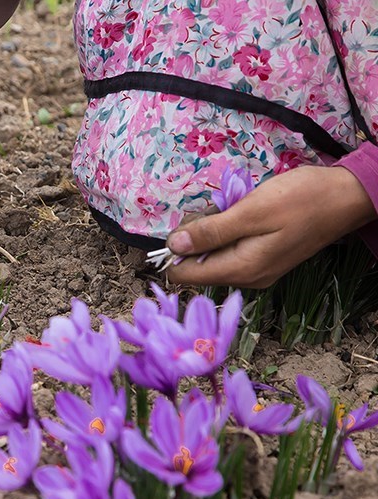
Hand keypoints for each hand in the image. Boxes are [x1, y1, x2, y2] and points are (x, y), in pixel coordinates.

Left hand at [165, 165, 376, 288]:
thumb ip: (210, 231)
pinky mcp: (263, 260)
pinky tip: (242, 214)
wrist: (347, 197)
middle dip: (196, 237)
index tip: (190, 223)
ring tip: (234, 209)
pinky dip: (228, 231)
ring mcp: (255, 271)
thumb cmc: (301, 199)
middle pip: (196, 266)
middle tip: (218, 209)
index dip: (175, 250)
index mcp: (241, 270)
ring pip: (212, 256)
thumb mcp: (251, 211)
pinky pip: (230, 250)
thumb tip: (172, 246)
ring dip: (213, 231)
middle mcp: (246, 278)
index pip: (184, 276)